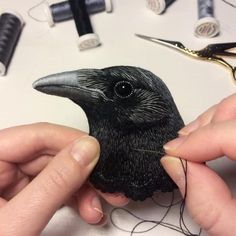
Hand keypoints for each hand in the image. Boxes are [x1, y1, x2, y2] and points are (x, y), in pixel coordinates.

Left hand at [0, 123, 128, 235]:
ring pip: (59, 171)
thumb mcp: (17, 222)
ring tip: (95, 207)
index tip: (98, 153)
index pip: (38, 136)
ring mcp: (13, 180)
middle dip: (83, 172)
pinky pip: (55, 186)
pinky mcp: (24, 194)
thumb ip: (55, 183)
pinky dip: (74, 197)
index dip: (72, 141)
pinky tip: (84, 208)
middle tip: (105, 185)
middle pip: (53, 154)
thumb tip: (86, 150)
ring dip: (82, 189)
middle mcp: (1, 165)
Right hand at [161, 93, 235, 235]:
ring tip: (194, 138)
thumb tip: (174, 163)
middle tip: (183, 143)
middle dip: (206, 124)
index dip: (199, 140)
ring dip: (213, 119)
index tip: (173, 152)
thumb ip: (204, 201)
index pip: (235, 135)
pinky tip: (212, 134)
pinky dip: (223, 121)